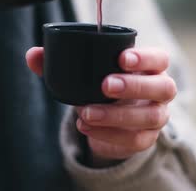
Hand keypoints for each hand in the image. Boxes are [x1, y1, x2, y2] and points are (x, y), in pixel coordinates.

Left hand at [26, 47, 176, 166]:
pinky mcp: (146, 139)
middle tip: (105, 85)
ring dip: (117, 115)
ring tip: (87, 111)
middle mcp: (160, 90)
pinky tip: (88, 127)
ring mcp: (157, 116)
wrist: (108, 119)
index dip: (145, 57)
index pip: (159, 58)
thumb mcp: (82, 72)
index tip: (122, 58)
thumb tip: (33, 55)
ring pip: (150, 117)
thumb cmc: (100, 85)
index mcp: (150, 67)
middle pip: (162, 87)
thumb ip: (57, 61)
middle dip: (134, 86)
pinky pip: (136, 140)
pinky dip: (110, 134)